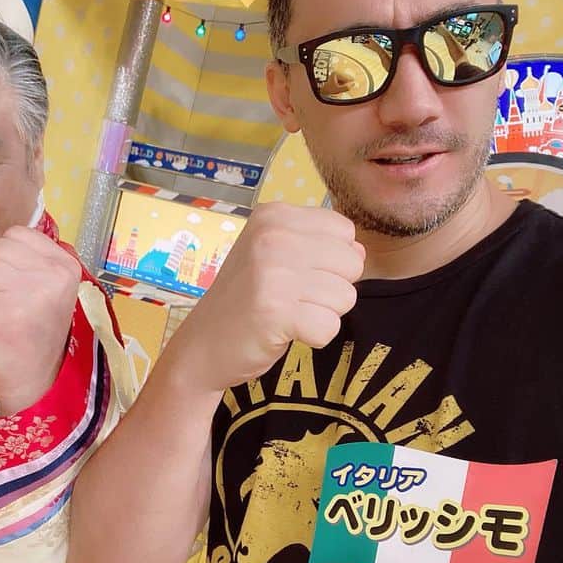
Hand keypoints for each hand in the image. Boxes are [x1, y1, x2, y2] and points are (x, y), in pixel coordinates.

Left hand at [0, 226, 82, 415]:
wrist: (34, 380)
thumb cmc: (35, 330)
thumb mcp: (49, 286)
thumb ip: (34, 257)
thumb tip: (6, 236)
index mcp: (64, 265)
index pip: (14, 234)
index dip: (3, 257)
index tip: (15, 284)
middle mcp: (51, 279)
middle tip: (3, 304)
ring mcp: (26, 300)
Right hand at [167, 203, 364, 394]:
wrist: (202, 345)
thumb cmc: (245, 300)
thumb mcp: (275, 256)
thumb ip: (318, 245)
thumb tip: (360, 251)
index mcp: (274, 216)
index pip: (344, 231)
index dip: (330, 260)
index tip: (296, 274)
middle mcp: (273, 237)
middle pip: (351, 263)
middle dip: (330, 288)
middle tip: (292, 298)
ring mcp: (272, 274)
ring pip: (346, 297)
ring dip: (321, 314)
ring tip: (287, 314)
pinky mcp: (276, 312)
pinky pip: (330, 327)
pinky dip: (313, 337)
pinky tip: (285, 331)